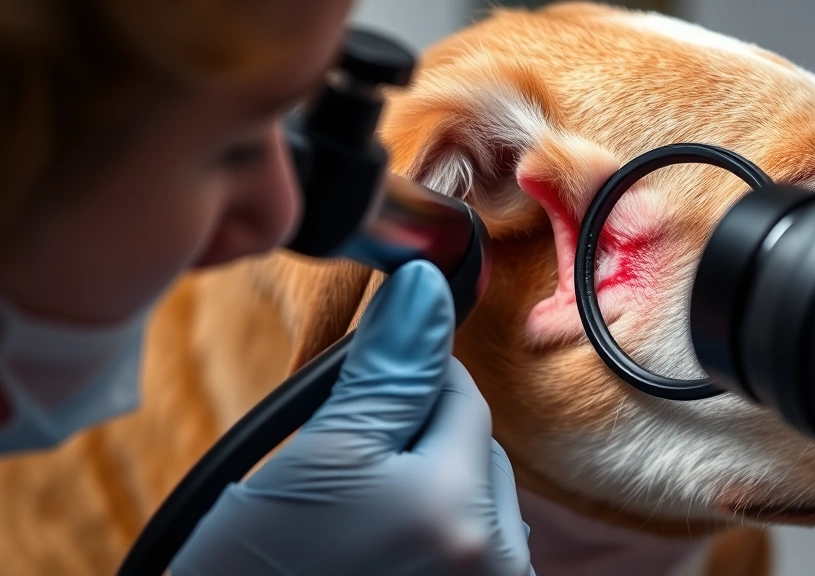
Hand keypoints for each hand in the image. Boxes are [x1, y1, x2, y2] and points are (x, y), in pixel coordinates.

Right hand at [170, 260, 533, 574]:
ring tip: (354, 526)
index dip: (405, 383)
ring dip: (428, 489)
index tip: (360, 398)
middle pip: (473, 448)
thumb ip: (386, 374)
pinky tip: (379, 554)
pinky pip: (473, 546)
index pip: (460, 395)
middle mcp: (498, 562)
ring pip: (473, 497)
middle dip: (418, 441)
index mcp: (460, 512)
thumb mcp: (316, 460)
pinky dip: (436, 533)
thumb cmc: (258, 574)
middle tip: (342, 478)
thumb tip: (425, 288)